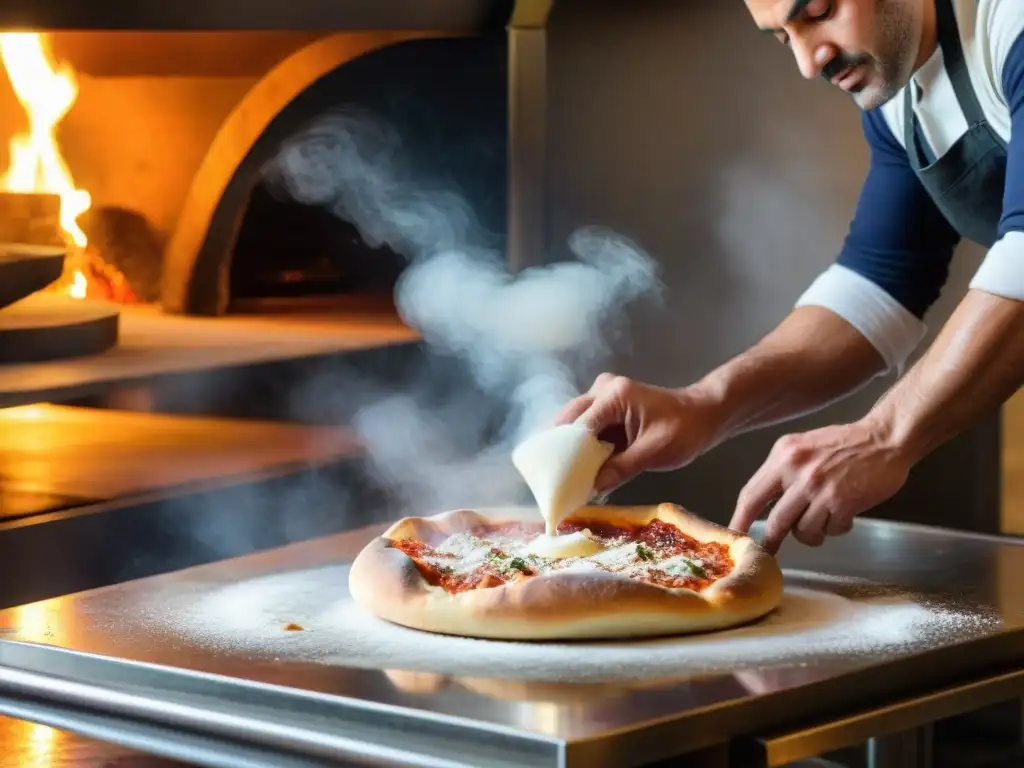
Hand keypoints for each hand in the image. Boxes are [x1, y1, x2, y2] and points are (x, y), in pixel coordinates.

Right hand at [554, 373, 722, 493]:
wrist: (705, 414)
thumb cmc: (685, 430)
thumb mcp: (653, 453)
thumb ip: (620, 469)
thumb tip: (591, 488)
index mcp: (614, 396)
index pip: (578, 426)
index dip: (565, 453)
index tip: (555, 478)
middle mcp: (603, 390)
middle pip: (569, 420)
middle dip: (560, 448)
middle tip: (552, 477)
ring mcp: (604, 396)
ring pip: (575, 423)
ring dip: (570, 448)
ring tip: (560, 475)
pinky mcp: (608, 407)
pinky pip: (588, 427)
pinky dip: (584, 446)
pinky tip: (578, 468)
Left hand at [728, 418, 913, 553]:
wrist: (885, 438)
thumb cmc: (843, 443)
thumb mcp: (801, 446)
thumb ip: (781, 470)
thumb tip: (761, 502)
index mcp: (784, 456)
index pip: (751, 494)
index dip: (739, 519)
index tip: (733, 535)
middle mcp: (799, 472)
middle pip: (775, 521)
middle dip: (771, 541)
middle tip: (769, 551)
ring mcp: (821, 489)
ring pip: (803, 531)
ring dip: (812, 533)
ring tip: (823, 520)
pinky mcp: (844, 503)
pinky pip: (830, 531)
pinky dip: (835, 528)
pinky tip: (842, 515)